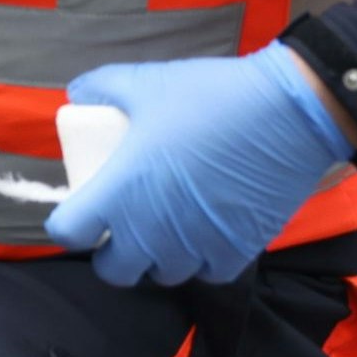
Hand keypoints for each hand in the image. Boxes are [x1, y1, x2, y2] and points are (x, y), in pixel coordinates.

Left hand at [47, 46, 353, 287]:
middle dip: (112, 252)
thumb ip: (101, 87)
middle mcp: (151, 232)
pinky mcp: (238, 253)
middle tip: (122, 225)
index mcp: (118, 194)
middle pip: (114, 270)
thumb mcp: (143, 83)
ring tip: (165, 228)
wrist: (288, 113)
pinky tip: (203, 236)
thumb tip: (79, 93)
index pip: (67, 234)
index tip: (81, 211)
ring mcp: (195, 247)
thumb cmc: (209, 97)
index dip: (68, 225)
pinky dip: (202, 261)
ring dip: (157, 258)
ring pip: (162, 274)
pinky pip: (208, 273)